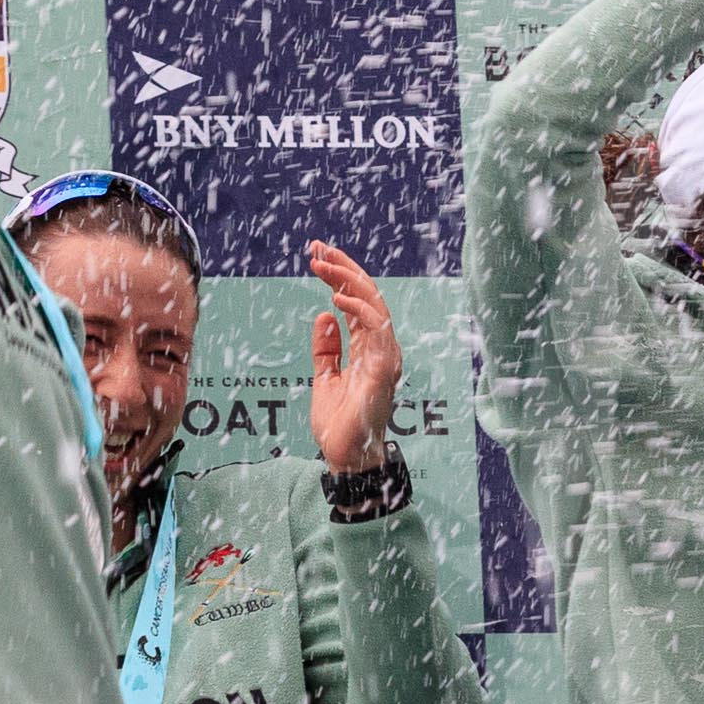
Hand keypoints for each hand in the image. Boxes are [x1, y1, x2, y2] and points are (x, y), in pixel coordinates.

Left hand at [308, 240, 401, 473]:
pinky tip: (335, 299)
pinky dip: (359, 311)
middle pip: (367, 297)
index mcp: (369, 349)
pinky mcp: (383, 370)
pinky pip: (377, 332)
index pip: (357, 303)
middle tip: (317, 247)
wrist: (346, 456)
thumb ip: (327, 349)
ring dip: (348, 281)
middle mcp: (382, 349)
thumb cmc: (340, 422)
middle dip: (343, 268)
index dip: (340, 277)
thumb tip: (324, 317)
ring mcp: (385, 358)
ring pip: (375, 306)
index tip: (318, 255)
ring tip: (322, 264)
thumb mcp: (325, 377)